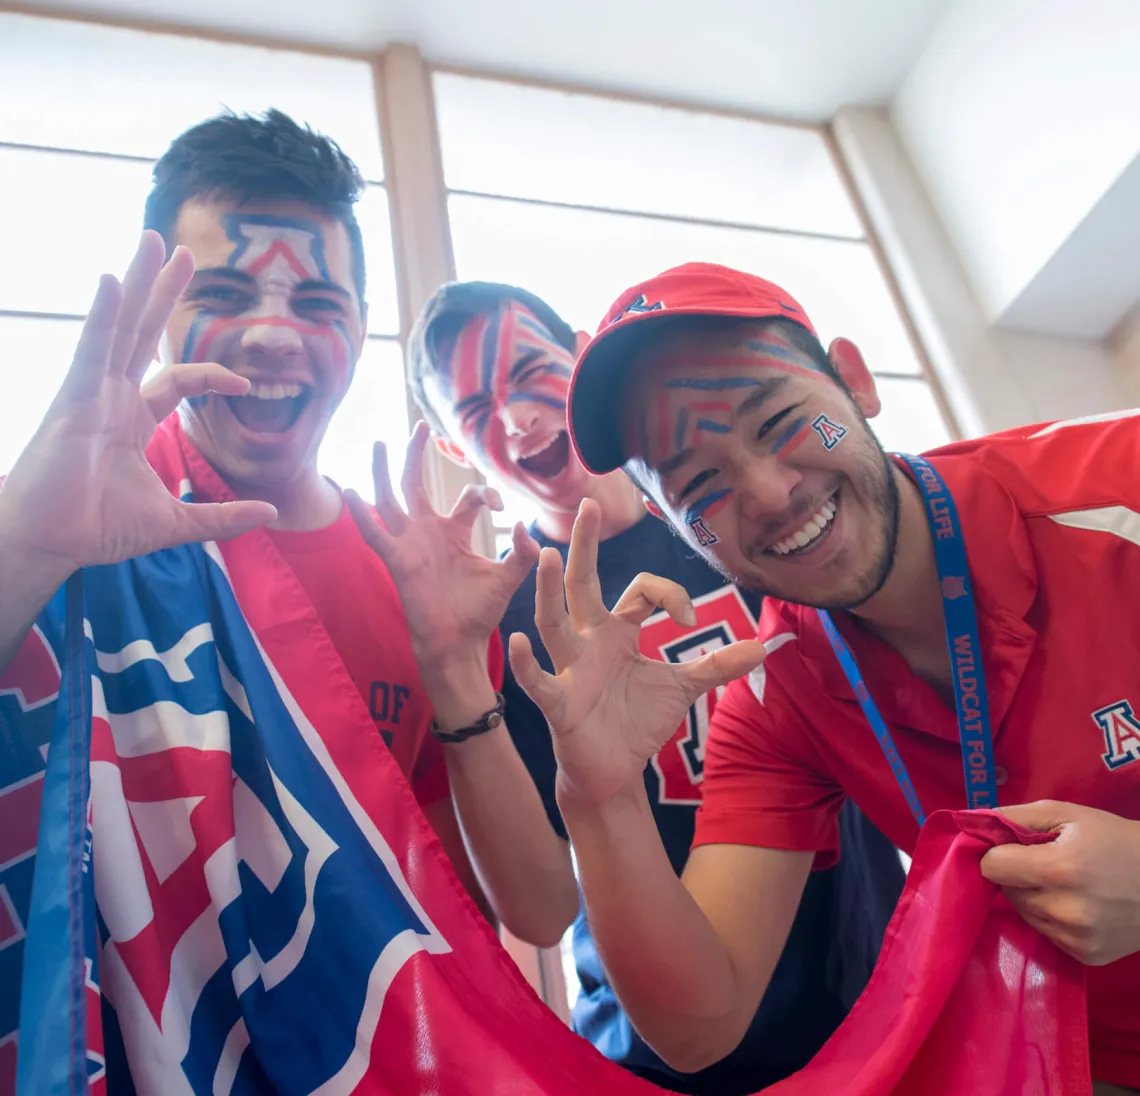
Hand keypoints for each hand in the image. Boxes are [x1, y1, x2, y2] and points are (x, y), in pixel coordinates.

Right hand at [0, 232, 275, 579]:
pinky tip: (114, 280)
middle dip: (162, 292)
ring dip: (137, 283)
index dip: (211, 374)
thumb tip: (272, 513)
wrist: (51, 544)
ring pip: (120, 327)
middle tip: (182, 251)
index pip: (178, 380)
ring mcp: (90, 393)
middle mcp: (111, 398)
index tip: (246, 382)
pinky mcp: (73, 399)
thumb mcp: (176, 522)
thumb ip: (223, 517)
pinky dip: (104, 315)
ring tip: (153, 241)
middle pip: (142, 333)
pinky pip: (92, 349)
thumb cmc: (97, 528)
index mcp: (133, 420)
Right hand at [346, 422, 538, 672]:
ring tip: (380, 443)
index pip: (468, 498)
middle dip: (416, 455)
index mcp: (454, 532)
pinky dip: (360, 513)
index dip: (484, 495)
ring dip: (384, 472)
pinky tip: (349, 489)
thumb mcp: (507, 578)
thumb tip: (524, 527)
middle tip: (420, 426)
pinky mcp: (397, 559)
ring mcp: (409, 543)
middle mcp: (428, 532)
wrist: (458, 643)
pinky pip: (374, 532)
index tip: (502, 507)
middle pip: (417, 484)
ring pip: (390, 499)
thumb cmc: (478, 612)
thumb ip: (522, 553)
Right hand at [509, 499, 765, 807]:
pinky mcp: (559, 704)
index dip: (669, 595)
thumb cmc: (637, 721)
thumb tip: (763, 646)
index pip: (640, 590)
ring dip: (548, 591)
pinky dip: (526, 664)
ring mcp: (570, 669)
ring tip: (547, 556)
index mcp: (617, 630)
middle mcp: (588, 641)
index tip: (691, 621)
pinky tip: (517, 641)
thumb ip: (717, 665)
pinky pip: (538, 681)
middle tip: (586, 504)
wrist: (614, 772)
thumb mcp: (681, 687)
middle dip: (584, 546)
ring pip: (553, 623)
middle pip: (582, 585)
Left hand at [981, 800, 1139, 965]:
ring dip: (1033, 897)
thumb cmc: (1115, 840)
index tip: (1015, 847)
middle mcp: (1064, 910)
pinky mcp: (1086, 957)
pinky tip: (1079, 905)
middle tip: (1048, 863)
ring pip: (1023, 913)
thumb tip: (972, 822)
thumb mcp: (1067, 814)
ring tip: (1066, 884)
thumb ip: (1014, 816)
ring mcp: (1076, 938)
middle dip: (1017, 875)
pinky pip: (1046, 933)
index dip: (999, 853)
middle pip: (1006, 891)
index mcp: (1057, 870)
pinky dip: (1052, 918)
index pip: (992, 867)